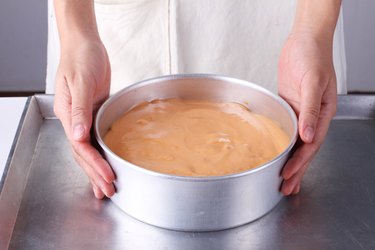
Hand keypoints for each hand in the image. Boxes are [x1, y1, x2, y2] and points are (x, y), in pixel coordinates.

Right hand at [54, 38, 114, 198]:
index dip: (94, 164)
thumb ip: (79, 108)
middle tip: (108, 191)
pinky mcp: (95, 113)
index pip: (80, 147)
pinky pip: (97, 138)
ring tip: (106, 187)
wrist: (86, 45)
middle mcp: (74, 120)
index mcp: (67, 114)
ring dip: (97, 168)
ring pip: (89, 150)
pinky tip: (107, 162)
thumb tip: (78, 134)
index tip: (107, 177)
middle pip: (83, 154)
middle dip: (96, 173)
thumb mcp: (80, 81)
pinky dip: (102, 153)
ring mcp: (84, 118)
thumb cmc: (81, 57)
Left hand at [278, 32, 336, 194]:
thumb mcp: (313, 82)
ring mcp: (300, 113)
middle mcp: (312, 117)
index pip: (311, 145)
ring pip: (295, 143)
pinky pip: (286, 130)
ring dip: (289, 161)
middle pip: (304, 150)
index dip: (300, 162)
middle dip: (295, 170)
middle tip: (285, 189)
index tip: (288, 175)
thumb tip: (308, 136)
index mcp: (322, 114)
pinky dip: (283, 144)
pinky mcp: (288, 107)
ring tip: (282, 180)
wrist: (305, 40)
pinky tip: (278, 153)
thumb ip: (310, 110)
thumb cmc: (313, 56)